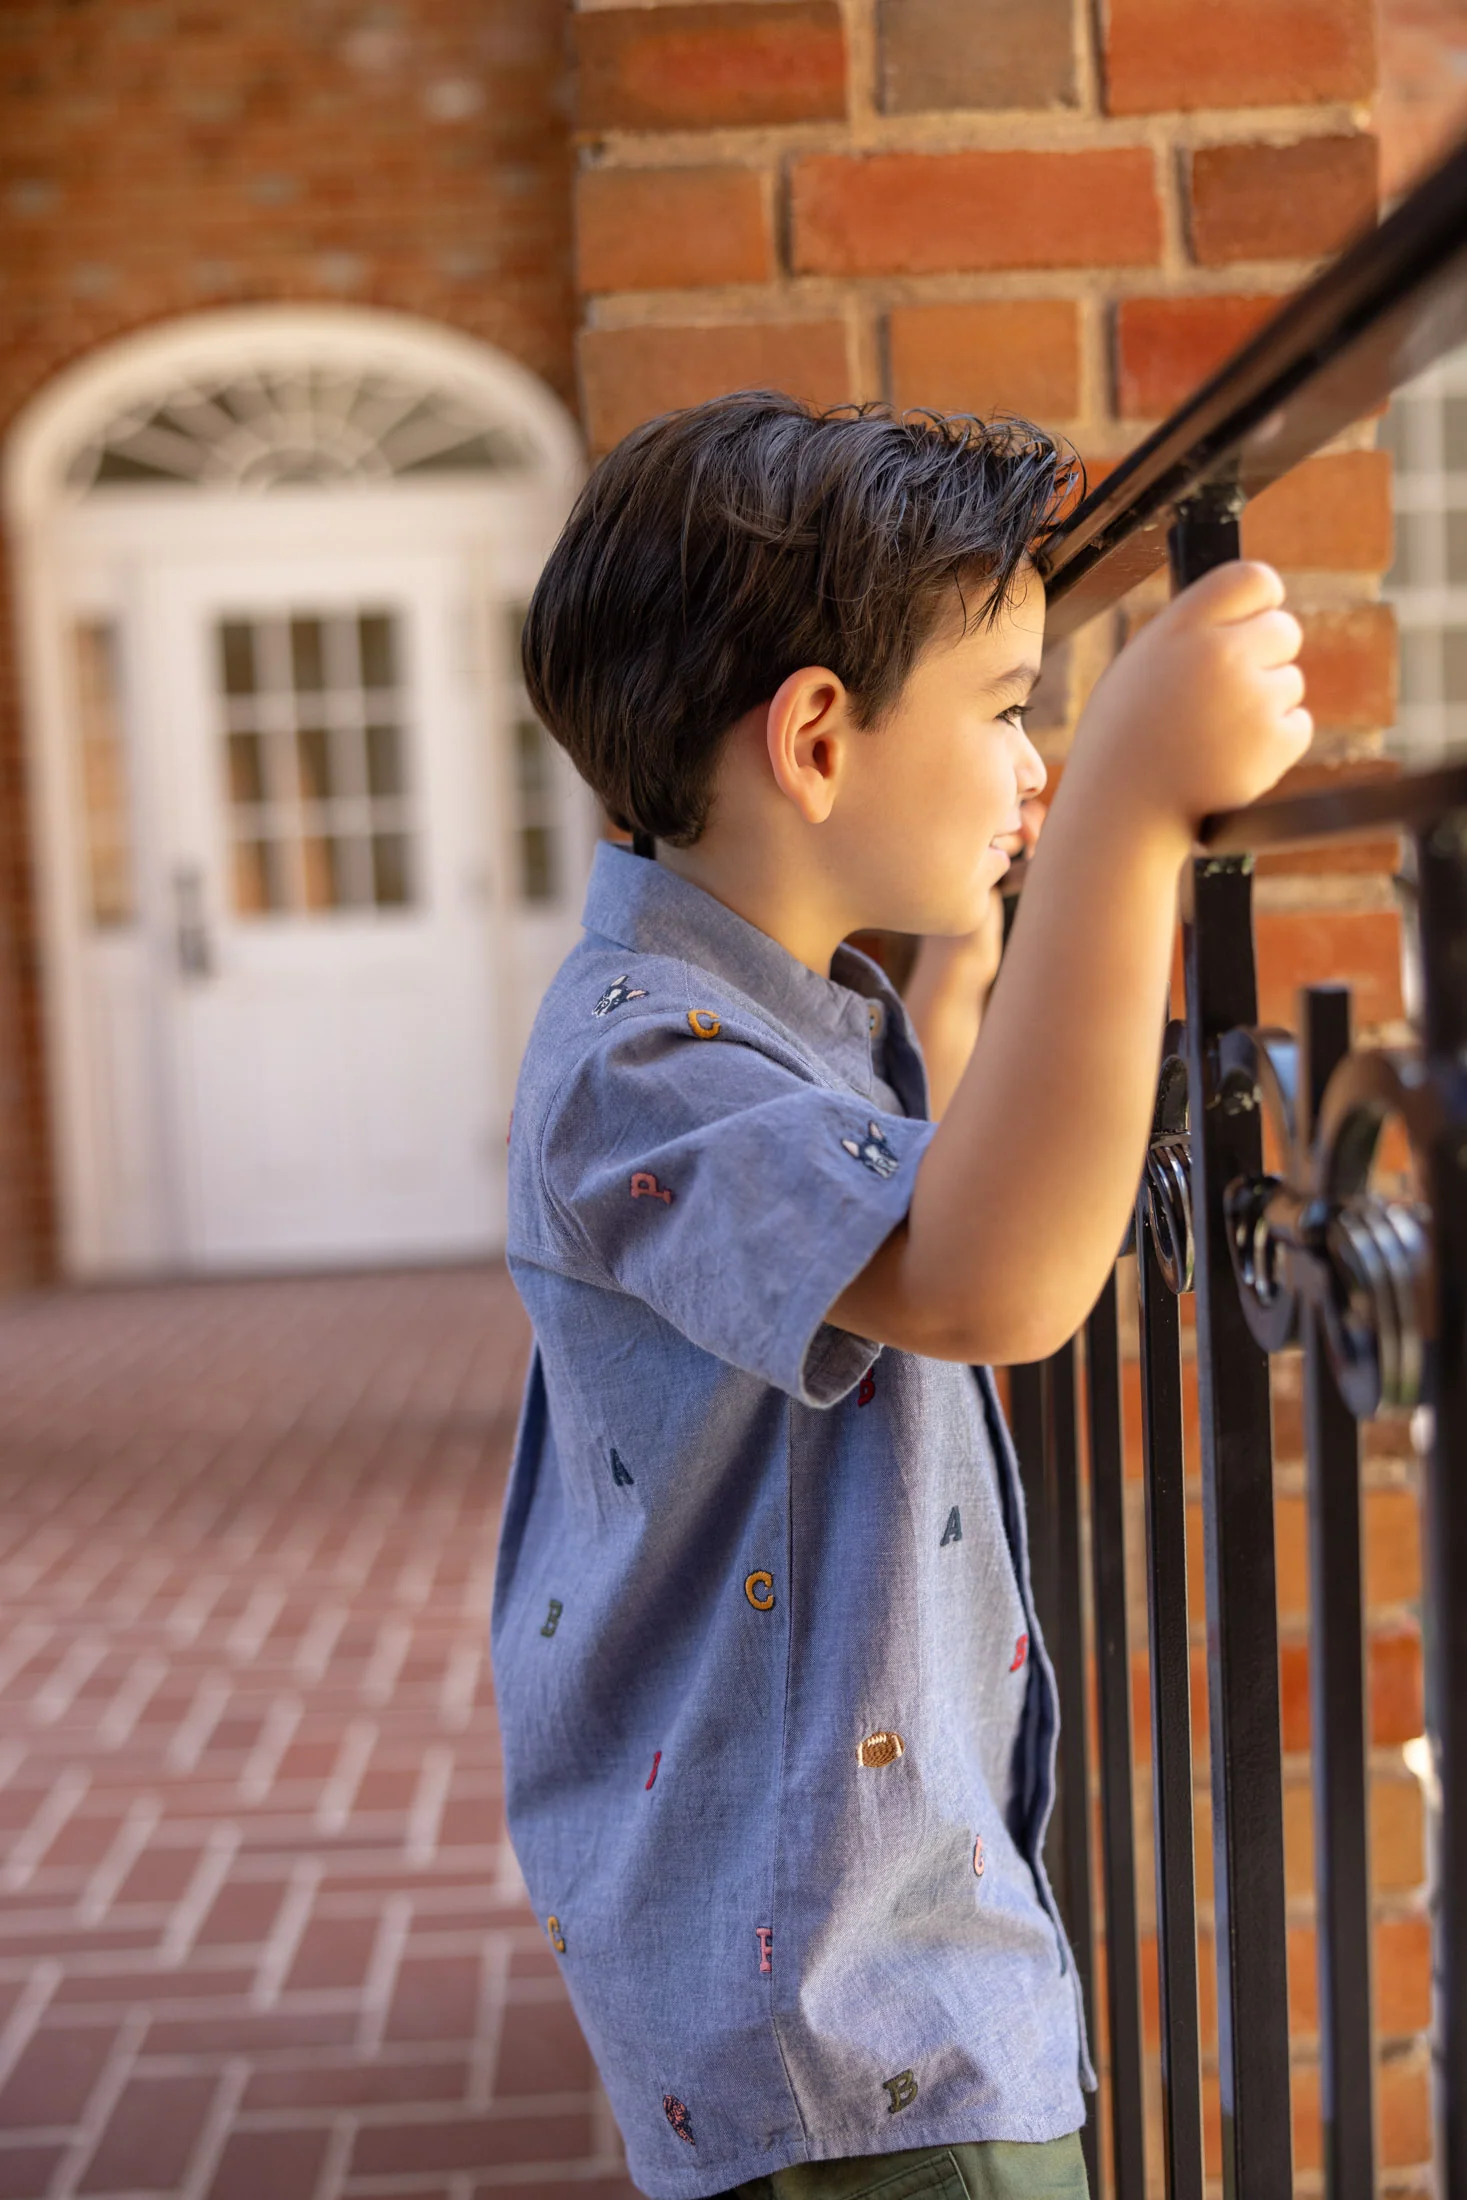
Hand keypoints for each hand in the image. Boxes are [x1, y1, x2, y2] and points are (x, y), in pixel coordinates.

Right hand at [1074, 560, 1311, 835]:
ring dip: (1265, 705)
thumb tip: (1243, 616)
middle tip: (1232, 692)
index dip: (1261, 600)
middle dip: (1268, 656)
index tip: (1256, 618)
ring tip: (1214, 737)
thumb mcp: (1138, 669)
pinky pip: (1298, 725)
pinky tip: (1230, 759)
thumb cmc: (1122, 742)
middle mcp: (1221, 655)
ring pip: (1291, 682)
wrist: (1121, 814)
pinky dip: (1274, 743)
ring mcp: (1253, 699)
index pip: (1252, 579)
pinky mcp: (1276, 741)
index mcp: (1181, 629)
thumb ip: (1189, 636)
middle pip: (1285, 629)